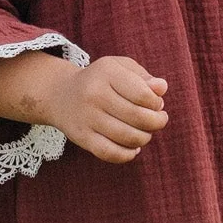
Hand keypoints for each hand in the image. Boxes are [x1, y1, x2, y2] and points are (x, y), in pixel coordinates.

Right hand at [0, 50, 168, 165]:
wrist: (60, 95)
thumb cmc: (100, 80)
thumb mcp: (120, 67)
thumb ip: (143, 77)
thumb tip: (161, 89)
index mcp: (107, 72)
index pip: (143, 94)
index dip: (156, 103)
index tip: (156, 104)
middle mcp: (94, 94)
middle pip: (138, 117)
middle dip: (157, 122)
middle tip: (158, 120)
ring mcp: (87, 117)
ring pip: (128, 137)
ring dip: (144, 138)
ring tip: (145, 133)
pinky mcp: (81, 137)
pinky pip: (110, 153)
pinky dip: (127, 155)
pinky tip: (133, 148)